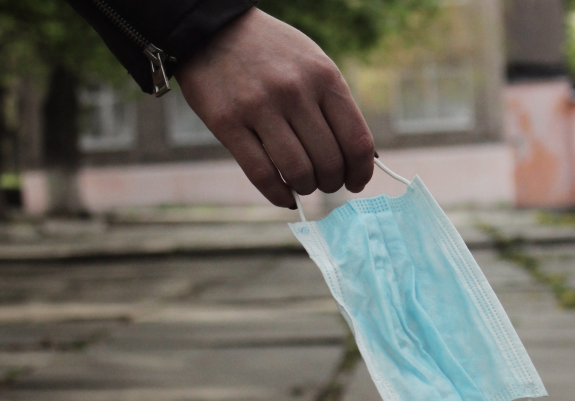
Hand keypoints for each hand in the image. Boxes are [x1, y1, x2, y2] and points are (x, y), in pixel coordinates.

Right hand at [176, 7, 374, 207]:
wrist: (213, 29)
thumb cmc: (273, 54)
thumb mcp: (313, 64)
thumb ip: (334, 106)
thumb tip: (361, 159)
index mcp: (324, 77)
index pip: (356, 140)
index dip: (361, 171)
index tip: (356, 181)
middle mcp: (295, 92)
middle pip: (329, 162)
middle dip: (332, 183)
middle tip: (325, 183)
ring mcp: (260, 107)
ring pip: (298, 172)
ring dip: (306, 188)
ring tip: (303, 184)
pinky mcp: (227, 123)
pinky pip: (262, 175)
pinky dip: (278, 195)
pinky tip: (284, 196)